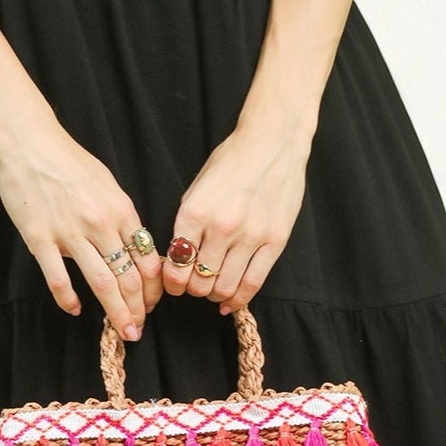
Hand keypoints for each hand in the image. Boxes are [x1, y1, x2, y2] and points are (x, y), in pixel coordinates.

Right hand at [0, 110, 164, 338]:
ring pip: (102, 282)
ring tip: (122, 331)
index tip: (152, 304)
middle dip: (138, 308)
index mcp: (121, 209)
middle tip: (138, 329)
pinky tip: (76, 310)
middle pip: (129, 277)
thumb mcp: (106, 183)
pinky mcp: (40, 238)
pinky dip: (69, 299)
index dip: (153, 288)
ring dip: (115, 312)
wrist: (28, 141)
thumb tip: (131, 246)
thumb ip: (120, 216)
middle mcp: (101, 224)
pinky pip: (59, 278)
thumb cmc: (67, 160)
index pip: (147, 259)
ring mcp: (70, 233)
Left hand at [164, 122, 311, 311]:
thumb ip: (187, 224)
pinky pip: (253, 283)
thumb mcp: (196, 188)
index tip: (173, 284)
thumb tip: (178, 259)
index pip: (175, 265)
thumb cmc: (230, 162)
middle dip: (192, 290)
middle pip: (199, 282)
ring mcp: (250, 236)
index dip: (171, 283)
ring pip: (225, 287)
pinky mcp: (275, 241)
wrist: (271, 144)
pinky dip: (239, 299)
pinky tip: (231, 302)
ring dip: (214, 295)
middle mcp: (221, 227)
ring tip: (213, 289)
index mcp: (195, 212)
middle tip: (194, 285)